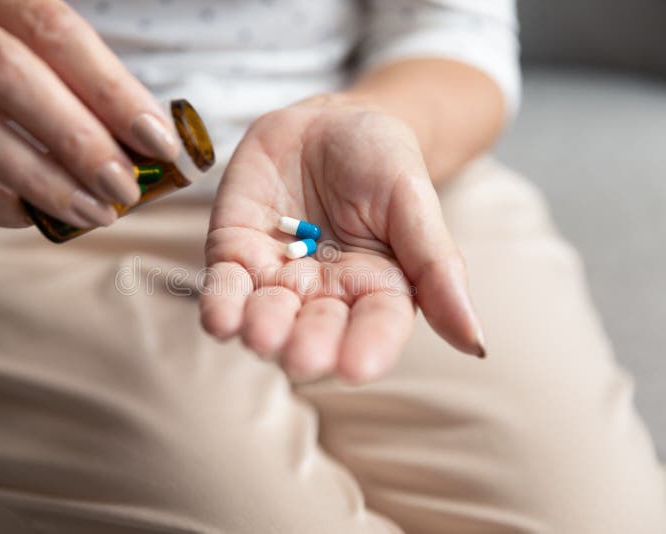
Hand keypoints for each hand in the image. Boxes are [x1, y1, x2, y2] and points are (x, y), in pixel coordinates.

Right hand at [0, 0, 178, 227]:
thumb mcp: (21, 38)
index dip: (112, 90)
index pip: (55, 30)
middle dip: (78, 140)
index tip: (159, 142)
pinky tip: (32, 216)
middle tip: (126, 188)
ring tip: (94, 212)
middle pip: (9, 75)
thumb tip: (146, 142)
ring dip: (42, 179)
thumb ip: (75, 77)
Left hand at [201, 95, 484, 382]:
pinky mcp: (235, 253)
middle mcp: (326, 294)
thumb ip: (436, 266)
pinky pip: (225, 286)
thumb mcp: (414, 200)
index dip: (368, 348)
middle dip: (308, 345)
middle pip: (317, 330)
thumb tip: (476, 343)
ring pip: (267, 316)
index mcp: (378, 289)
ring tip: (261, 334)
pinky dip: (220, 304)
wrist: (329, 120)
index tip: (357, 367)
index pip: (377, 328)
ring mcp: (278, 277)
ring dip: (262, 329)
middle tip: (303, 358)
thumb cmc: (382, 159)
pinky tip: (219, 319)